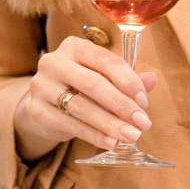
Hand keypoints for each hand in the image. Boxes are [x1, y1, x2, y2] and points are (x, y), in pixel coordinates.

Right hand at [13, 37, 160, 162]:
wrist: (42, 104)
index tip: (144, 102)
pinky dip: (95, 135)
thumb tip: (152, 79)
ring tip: (132, 135)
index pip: (106, 61)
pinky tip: (111, 141)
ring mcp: (42, 86)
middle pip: (93, 84)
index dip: (129, 81)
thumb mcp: (102, 77)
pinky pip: (71, 125)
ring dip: (111, 124)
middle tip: (143, 123)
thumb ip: (126, 77)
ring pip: (82, 107)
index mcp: (74, 46)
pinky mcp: (36, 111)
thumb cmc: (78, 86)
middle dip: (122, 105)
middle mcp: (54, 62)